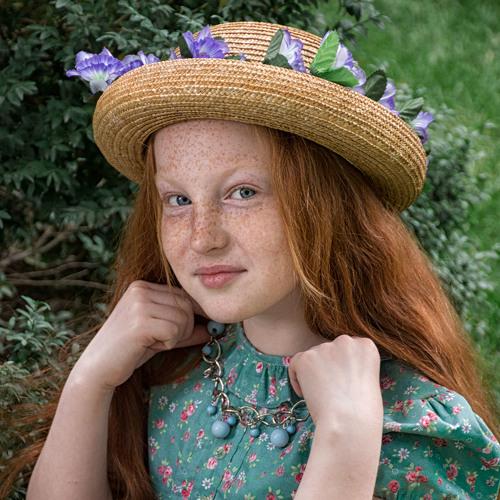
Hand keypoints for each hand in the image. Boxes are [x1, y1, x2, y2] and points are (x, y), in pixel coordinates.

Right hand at [69, 280, 210, 391]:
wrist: (98, 368)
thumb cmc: (130, 349)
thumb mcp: (160, 333)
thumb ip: (185, 328)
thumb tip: (213, 329)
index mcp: (143, 286)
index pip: (183, 295)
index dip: (192, 315)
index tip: (188, 331)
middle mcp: (140, 289)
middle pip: (187, 306)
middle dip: (185, 328)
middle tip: (166, 341)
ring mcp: (139, 304)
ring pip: (183, 319)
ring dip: (176, 337)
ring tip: (154, 342)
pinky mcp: (140, 322)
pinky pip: (174, 331)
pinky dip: (169, 343)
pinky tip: (150, 346)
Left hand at [288, 335, 382, 433]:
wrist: (349, 423)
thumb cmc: (363, 412)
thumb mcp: (369, 380)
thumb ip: (354, 367)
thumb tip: (336, 368)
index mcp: (365, 345)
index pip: (348, 349)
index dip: (343, 366)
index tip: (343, 382)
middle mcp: (346, 341)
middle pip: (330, 351)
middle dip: (327, 367)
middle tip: (330, 390)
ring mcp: (324, 348)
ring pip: (313, 358)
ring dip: (313, 374)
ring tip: (321, 397)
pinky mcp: (305, 358)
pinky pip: (295, 364)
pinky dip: (297, 379)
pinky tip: (305, 395)